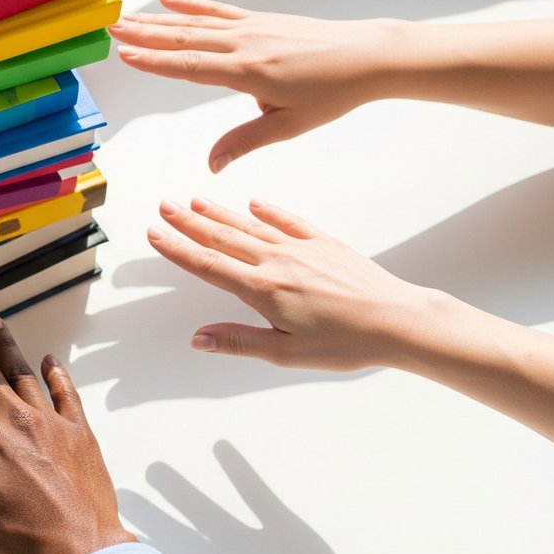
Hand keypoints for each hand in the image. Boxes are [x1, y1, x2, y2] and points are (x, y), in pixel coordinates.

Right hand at [109, 0, 397, 172]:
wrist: (365, 56)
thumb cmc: (333, 92)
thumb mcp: (289, 125)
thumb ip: (245, 141)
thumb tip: (211, 164)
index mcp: (249, 72)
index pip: (190, 67)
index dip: (154, 61)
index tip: (124, 54)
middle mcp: (245, 43)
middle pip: (184, 38)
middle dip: (144, 34)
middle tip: (110, 27)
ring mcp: (251, 27)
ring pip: (194, 22)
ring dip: (157, 19)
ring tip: (127, 15)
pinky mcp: (260, 19)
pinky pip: (217, 9)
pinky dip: (191, 4)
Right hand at [148, 197, 432, 369]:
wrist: (399, 320)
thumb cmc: (348, 342)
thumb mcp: (288, 353)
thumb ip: (240, 342)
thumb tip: (199, 339)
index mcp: (263, 289)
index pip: (208, 265)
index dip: (177, 249)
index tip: (155, 233)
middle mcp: (277, 261)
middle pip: (222, 237)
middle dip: (189, 222)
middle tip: (164, 206)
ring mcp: (302, 248)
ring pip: (250, 225)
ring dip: (219, 212)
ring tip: (195, 200)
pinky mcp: (325, 243)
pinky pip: (289, 221)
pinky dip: (269, 211)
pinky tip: (255, 203)